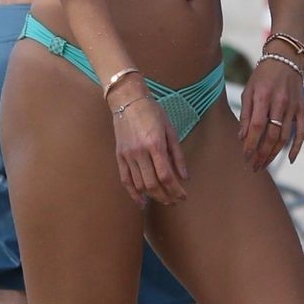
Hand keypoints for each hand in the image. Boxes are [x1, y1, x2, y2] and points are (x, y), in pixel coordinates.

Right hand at [112, 91, 188, 207]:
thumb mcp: (170, 130)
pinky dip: (133, 193)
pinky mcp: (119, 156)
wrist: (127, 100)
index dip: (176, 190)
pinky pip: (125, 179)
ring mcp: (127, 155)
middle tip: (175, 201)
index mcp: (155, 144)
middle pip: (153, 184)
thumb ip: (177, 155)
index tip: (183, 196)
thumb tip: (185, 177)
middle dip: (166, 196)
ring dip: (153, 196)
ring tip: (163, 200)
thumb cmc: (152, 112)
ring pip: (139, 184)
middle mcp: (140, 152)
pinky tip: (141, 202)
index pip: (166, 175)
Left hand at [239, 61, 303, 168]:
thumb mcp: (248, 90)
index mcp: (263, 97)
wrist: (286, 59)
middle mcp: (280, 102)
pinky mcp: (302, 109)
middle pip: (271, 135)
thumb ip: (246, 114)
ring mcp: (293, 106)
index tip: (245, 157)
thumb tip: (242, 137)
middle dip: (262, 154)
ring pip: (285, 136)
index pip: (257, 127)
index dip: (251, 144)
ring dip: (274, 154)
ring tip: (264, 165)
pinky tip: (290, 159)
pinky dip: (297, 147)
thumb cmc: (262, 76)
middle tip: (254, 167)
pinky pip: (302, 131)